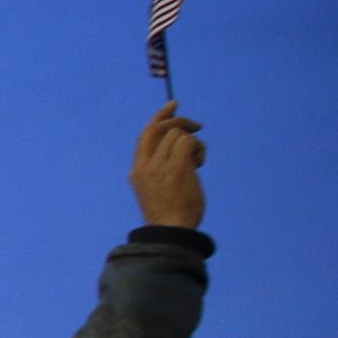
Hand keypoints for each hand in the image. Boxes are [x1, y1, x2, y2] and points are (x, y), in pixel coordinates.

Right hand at [130, 102, 204, 229]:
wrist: (171, 232)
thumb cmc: (169, 214)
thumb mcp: (157, 189)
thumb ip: (161, 168)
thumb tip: (181, 144)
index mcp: (137, 171)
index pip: (146, 135)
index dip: (160, 117)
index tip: (173, 105)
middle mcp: (145, 166)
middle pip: (160, 127)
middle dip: (181, 120)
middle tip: (198, 127)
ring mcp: (159, 166)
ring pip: (178, 134)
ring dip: (194, 143)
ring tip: (197, 162)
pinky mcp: (176, 168)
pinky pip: (189, 142)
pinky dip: (199, 149)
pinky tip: (199, 165)